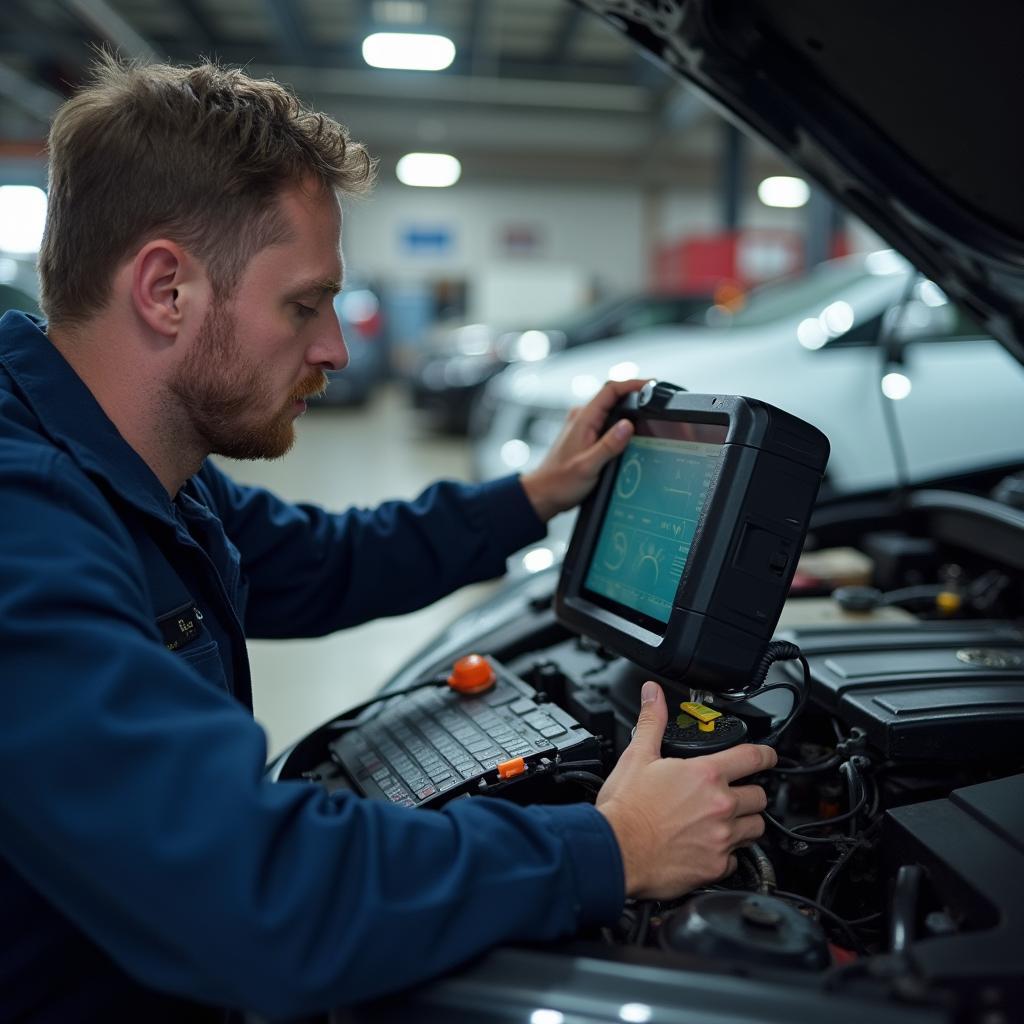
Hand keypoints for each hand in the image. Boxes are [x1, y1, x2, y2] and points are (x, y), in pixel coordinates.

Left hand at [519, 378, 647, 522]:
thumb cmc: (560, 482)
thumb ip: (609, 445)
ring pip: (610, 411)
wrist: (543, 494)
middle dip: (635, 397)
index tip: (650, 385)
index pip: (610, 390)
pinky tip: (629, 437)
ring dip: (628, 412)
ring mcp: (583, 426)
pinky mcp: (585, 436)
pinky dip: (620, 425)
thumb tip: (628, 425)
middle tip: (654, 404)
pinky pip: (606, 423)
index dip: (632, 384)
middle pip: (613, 397)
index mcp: (583, 419)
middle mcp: (582, 418)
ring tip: (646, 421)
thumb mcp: (588, 466)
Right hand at [595, 681, 776, 899]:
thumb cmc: (626, 807)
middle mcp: (720, 806)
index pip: (753, 758)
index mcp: (706, 775)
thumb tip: (653, 693)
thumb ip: (652, 721)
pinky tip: (708, 847)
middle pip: (759, 797)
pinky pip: (736, 859)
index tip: (769, 757)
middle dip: (751, 793)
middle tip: (735, 794)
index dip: (766, 755)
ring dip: (744, 823)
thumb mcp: (637, 755)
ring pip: (754, 829)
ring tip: (724, 821)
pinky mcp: (715, 867)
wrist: (616, 850)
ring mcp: (721, 838)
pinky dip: (727, 854)